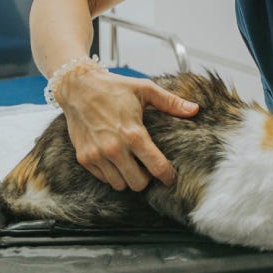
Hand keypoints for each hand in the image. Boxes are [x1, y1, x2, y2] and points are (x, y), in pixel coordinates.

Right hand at [56, 69, 197, 191]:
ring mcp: (97, 155)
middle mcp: (114, 148)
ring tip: (132, 164)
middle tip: (149, 168)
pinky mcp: (84, 158)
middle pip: (138, 184)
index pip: (156, 167)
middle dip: (147, 179)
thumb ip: (171, 102)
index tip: (170, 178)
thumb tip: (194, 109)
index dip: (167, 176)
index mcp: (133, 133)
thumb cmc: (112, 87)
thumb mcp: (145, 89)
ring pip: (120, 185)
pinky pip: (103, 179)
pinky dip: (112, 174)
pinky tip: (116, 160)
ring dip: (128, 178)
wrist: (78, 87)